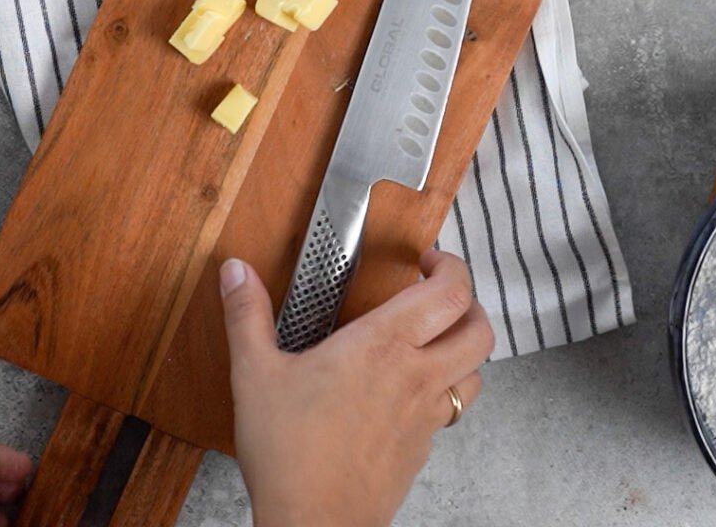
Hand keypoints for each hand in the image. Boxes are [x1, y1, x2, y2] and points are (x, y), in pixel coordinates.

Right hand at [221, 249, 493, 526]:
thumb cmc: (290, 455)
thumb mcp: (255, 374)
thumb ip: (247, 315)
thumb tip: (236, 272)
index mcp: (383, 345)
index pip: (450, 293)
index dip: (452, 267)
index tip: (428, 260)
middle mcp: (416, 376)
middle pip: (480, 328)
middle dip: (469, 301)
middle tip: (438, 292)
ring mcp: (425, 416)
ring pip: (476, 371)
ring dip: (464, 346)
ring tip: (434, 335)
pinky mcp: (422, 448)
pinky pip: (453, 408)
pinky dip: (446, 387)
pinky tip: (411, 387)